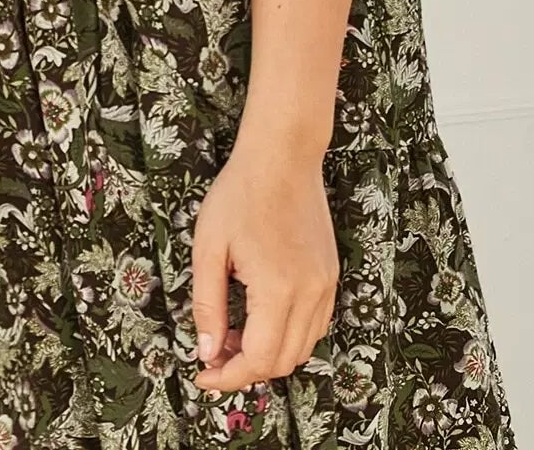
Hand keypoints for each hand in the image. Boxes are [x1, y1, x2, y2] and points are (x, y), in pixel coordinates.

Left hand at [190, 138, 339, 393]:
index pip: (258, 359)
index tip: (203, 374)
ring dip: (267, 354)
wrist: (283, 156)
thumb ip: (208, 304)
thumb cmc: (240, 194)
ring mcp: (326, 286)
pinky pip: (314, 326)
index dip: (228, 376)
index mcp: (278, 289)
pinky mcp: (331, 276)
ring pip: (302, 348)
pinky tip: (259, 319)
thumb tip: (208, 351)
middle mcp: (310, 294)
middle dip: (245, 369)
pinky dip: (288, 336)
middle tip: (213, 354)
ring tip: (232, 335)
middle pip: (282, 362)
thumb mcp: (209, 247)